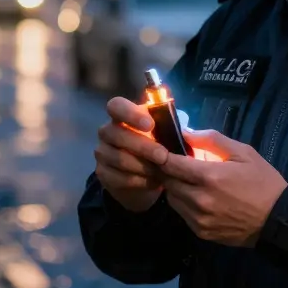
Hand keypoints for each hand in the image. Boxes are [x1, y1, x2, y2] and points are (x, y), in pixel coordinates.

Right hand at [93, 97, 171, 213]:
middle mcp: (107, 131)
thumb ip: (172, 130)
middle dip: (142, 146)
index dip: (130, 113)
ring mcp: (102, 152)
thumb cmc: (158, 148)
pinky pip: (118, 177)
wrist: (146, 177)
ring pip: (118, 158)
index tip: (150, 125)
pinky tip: (152, 181)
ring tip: (161, 172)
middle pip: (115, 133)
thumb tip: (185, 133)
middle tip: (163, 156)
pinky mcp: (102, 173)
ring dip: (142, 166)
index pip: (116, 105)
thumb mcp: (166, 136)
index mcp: (122, 115)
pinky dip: (138, 180)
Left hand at [158, 130, 287, 246]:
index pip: (170, 164)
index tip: (161, 150)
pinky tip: (197, 197)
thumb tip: (186, 133)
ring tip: (188, 181)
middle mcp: (199, 199)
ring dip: (175, 188)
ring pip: (172, 199)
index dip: (161, 155)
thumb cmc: (262, 182)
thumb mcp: (243, 153)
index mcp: (208, 176)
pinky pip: (182, 214)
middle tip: (175, 164)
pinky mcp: (201, 232)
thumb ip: (212, 140)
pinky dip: (184, 204)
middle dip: (167, 171)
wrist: (277, 219)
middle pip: (167, 182)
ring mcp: (199, 218)